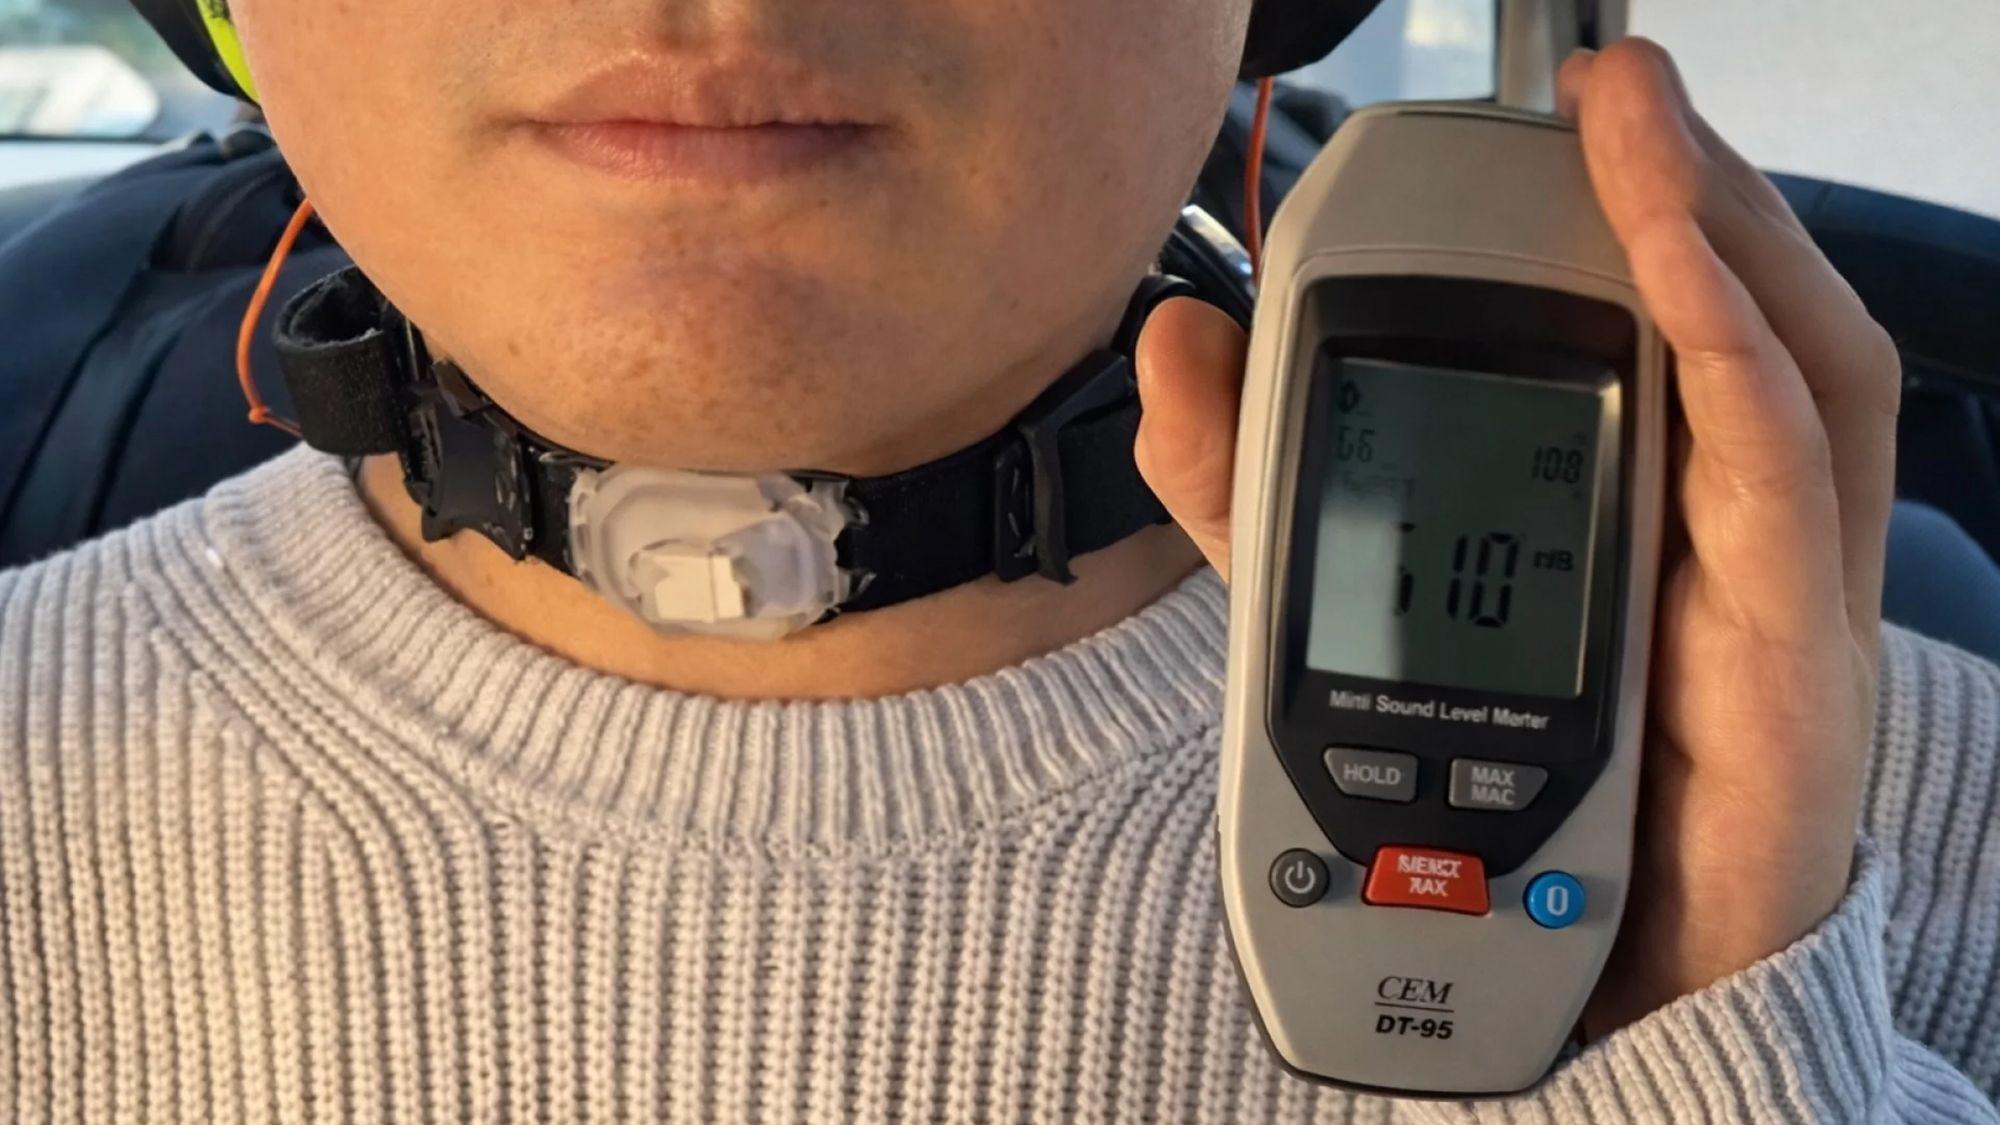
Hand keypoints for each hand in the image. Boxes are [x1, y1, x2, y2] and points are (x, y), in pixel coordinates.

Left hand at [1134, 38, 1900, 1033]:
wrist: (1571, 987)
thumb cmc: (1491, 799)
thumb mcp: (1329, 610)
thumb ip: (1252, 489)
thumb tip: (1174, 343)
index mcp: (1633, 500)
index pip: (1634, 317)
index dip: (1594, 201)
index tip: (1517, 122)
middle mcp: (1719, 529)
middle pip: (1733, 313)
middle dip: (1671, 182)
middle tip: (1599, 84)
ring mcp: (1774, 591)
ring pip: (1793, 366)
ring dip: (1716, 229)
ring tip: (1639, 123)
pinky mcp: (1790, 663)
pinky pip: (1781, 486)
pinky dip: (1736, 364)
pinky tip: (1677, 277)